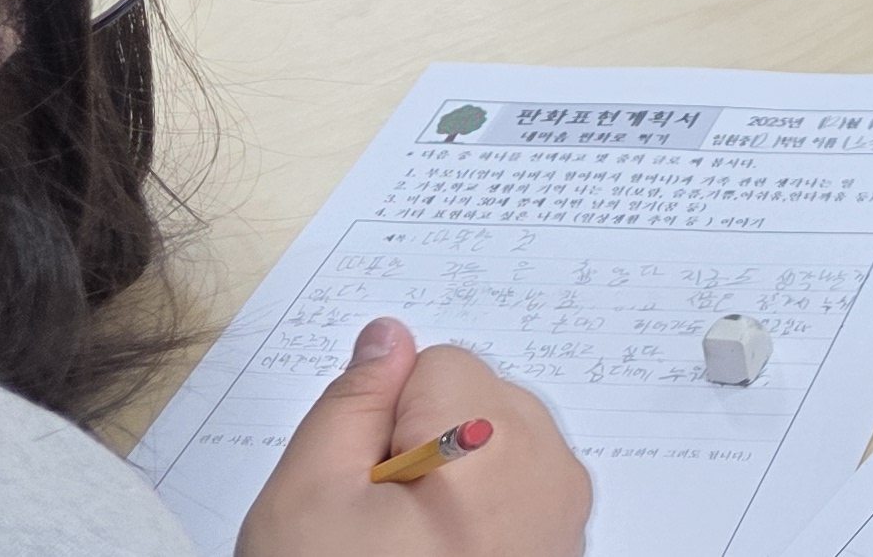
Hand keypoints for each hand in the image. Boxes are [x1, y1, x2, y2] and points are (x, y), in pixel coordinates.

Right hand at [236, 318, 590, 556]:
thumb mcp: (307, 500)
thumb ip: (350, 402)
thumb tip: (383, 336)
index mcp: (492, 437)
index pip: (434, 364)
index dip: (378, 420)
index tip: (358, 481)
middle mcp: (550, 469)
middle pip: (474, 404)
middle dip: (416, 450)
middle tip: (370, 529)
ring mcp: (565, 516)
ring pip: (494, 454)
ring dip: (445, 489)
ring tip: (398, 555)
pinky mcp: (564, 550)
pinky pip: (515, 501)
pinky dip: (474, 525)